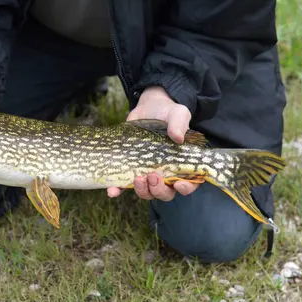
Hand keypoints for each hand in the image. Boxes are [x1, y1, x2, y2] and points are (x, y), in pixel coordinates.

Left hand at [107, 86, 199, 200]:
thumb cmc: (169, 114)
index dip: (185, 188)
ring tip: (137, 178)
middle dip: (159, 190)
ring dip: (142, 190)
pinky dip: (118, 190)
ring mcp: (148, 173)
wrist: (149, 108)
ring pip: (146, 192)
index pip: (189, 184)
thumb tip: (177, 137)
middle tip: (153, 176)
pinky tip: (112, 191)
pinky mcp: (131, 170)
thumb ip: (180, 124)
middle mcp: (166, 174)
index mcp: (182, 165)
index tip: (178, 184)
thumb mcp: (178, 114)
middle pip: (165, 193)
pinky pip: (124, 185)